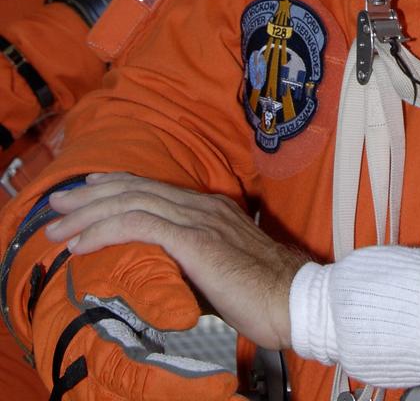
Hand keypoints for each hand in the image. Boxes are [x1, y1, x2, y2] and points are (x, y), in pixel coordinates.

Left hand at [46, 173, 306, 348]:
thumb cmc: (267, 295)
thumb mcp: (226, 269)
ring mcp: (198, 219)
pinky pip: (138, 224)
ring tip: (57, 225)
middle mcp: (202, 206)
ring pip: (131, 201)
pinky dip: (104, 229)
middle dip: (91, 194)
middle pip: (137, 188)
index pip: (155, 188)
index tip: (90, 188)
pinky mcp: (193, 240)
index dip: (118, 184)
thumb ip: (198, 262)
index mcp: (211, 210)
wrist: (298, 298)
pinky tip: (82, 242)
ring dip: (88, 212)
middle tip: (57, 201)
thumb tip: (172, 273)